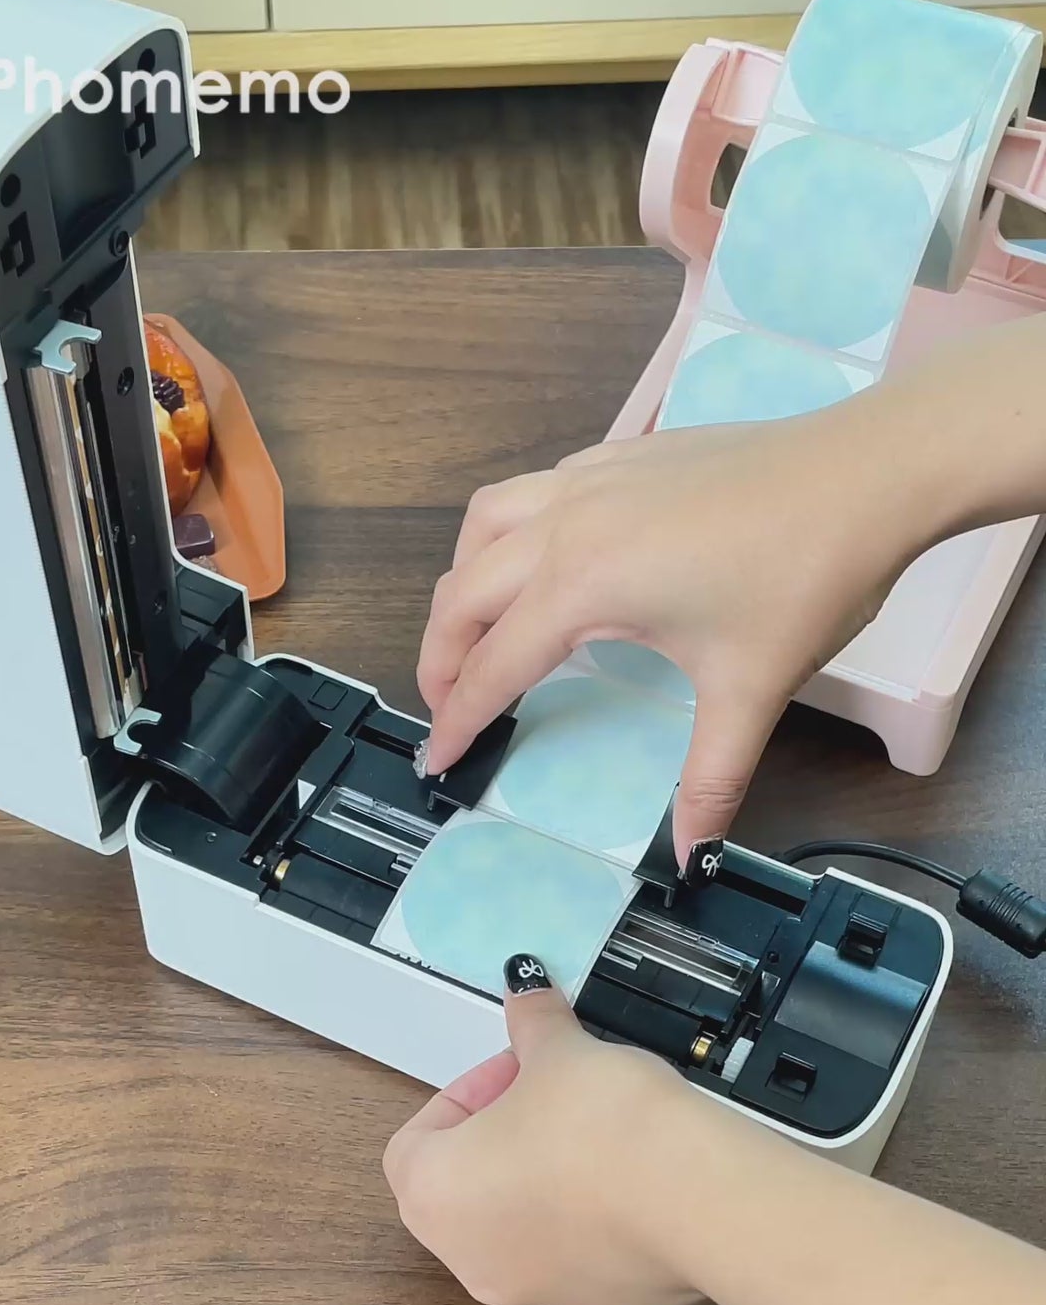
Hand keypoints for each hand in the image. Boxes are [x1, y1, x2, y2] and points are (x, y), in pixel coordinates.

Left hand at [383, 958, 711, 1304]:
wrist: (699, 1200)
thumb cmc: (604, 1125)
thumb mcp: (560, 1052)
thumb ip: (533, 1023)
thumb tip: (524, 988)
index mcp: (434, 1198)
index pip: (416, 1143)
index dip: (467, 1094)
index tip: (518, 1069)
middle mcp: (472, 1260)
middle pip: (467, 1190)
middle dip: (505, 1136)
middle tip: (554, 1095)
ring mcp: (538, 1295)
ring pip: (524, 1229)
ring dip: (548, 1181)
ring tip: (603, 1136)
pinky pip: (583, 1256)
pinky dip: (598, 1220)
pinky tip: (640, 1181)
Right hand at [418, 402, 933, 864]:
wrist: (866, 476)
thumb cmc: (807, 573)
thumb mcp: (751, 691)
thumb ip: (711, 779)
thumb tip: (693, 848)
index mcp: (584, 585)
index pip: (492, 665)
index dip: (458, 719)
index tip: (438, 756)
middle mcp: (568, 524)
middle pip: (464, 593)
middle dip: (441, 656)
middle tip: (447, 706)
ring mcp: (593, 480)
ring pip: (484, 524)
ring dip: (463, 580)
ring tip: (472, 627)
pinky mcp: (624, 455)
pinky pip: (534, 490)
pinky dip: (510, 530)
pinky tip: (541, 558)